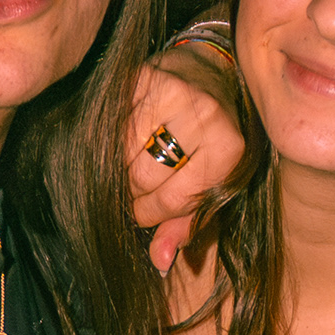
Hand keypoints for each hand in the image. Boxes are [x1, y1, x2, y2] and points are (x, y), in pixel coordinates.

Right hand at [129, 46, 245, 274]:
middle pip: (141, 178)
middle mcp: (205, 116)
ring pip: (118, 153)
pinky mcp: (141, 75)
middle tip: (131, 188)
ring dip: (115, 168)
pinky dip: (106, 140)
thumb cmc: (211, 138)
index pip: (172, 200)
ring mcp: (172, 91)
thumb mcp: (211, 184)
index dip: (148, 214)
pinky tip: (118, 140)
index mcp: (228, 149)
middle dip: (130, 192)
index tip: (141, 212)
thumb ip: (186, 224)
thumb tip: (160, 262)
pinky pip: (107, 124)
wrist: (209, 72)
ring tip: (126, 165)